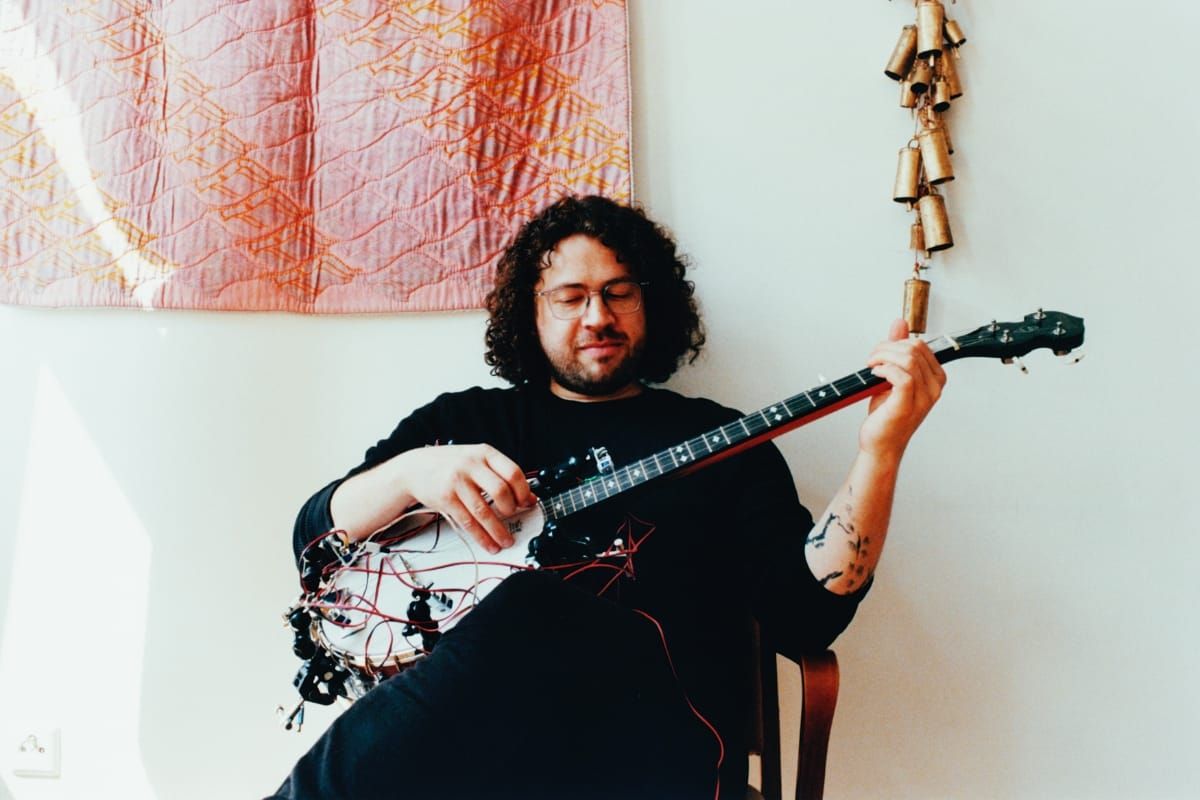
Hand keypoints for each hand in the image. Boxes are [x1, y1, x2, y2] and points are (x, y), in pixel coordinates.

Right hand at [396, 444, 535, 553]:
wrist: (414, 467)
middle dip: (511, 510)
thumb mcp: (478, 461)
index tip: (527, 503)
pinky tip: (489, 544)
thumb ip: (502, 475)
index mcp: (485, 453)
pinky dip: (481, 537)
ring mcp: (457, 482)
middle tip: (514, 519)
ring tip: (506, 541)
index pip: (513, 472)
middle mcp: (471, 465)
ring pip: (484, 512)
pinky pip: (468, 522)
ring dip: (498, 531)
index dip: (523, 491)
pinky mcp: (446, 499)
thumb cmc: (451, 464)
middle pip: (500, 492)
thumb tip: (530, 497)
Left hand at [860, 319, 946, 460]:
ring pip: (908, 359)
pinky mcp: (907, 404)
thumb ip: (897, 349)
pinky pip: (901, 376)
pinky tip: (875, 375)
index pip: (921, 345)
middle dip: (887, 347)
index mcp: (934, 378)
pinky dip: (884, 369)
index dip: (896, 343)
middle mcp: (933, 388)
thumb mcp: (892, 375)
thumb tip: (900, 323)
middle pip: (914, 349)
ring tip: (872, 366)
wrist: (881, 443)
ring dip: (883, 357)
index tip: (880, 353)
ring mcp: (923, 397)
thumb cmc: (887, 413)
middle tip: (873, 358)